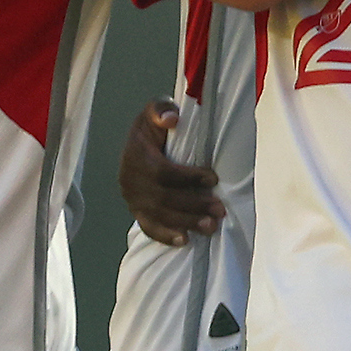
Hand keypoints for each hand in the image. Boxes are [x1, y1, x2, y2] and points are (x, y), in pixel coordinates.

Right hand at [119, 99, 222, 244]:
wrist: (138, 145)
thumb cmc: (153, 129)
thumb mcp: (154, 112)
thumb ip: (161, 109)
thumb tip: (172, 118)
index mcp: (136, 155)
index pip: (162, 172)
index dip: (188, 178)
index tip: (213, 179)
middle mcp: (131, 179)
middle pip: (163, 198)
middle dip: (193, 205)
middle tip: (219, 209)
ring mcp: (133, 198)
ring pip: (159, 215)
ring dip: (186, 222)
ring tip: (211, 226)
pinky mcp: (137, 211)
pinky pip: (149, 227)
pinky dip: (166, 236)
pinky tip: (185, 241)